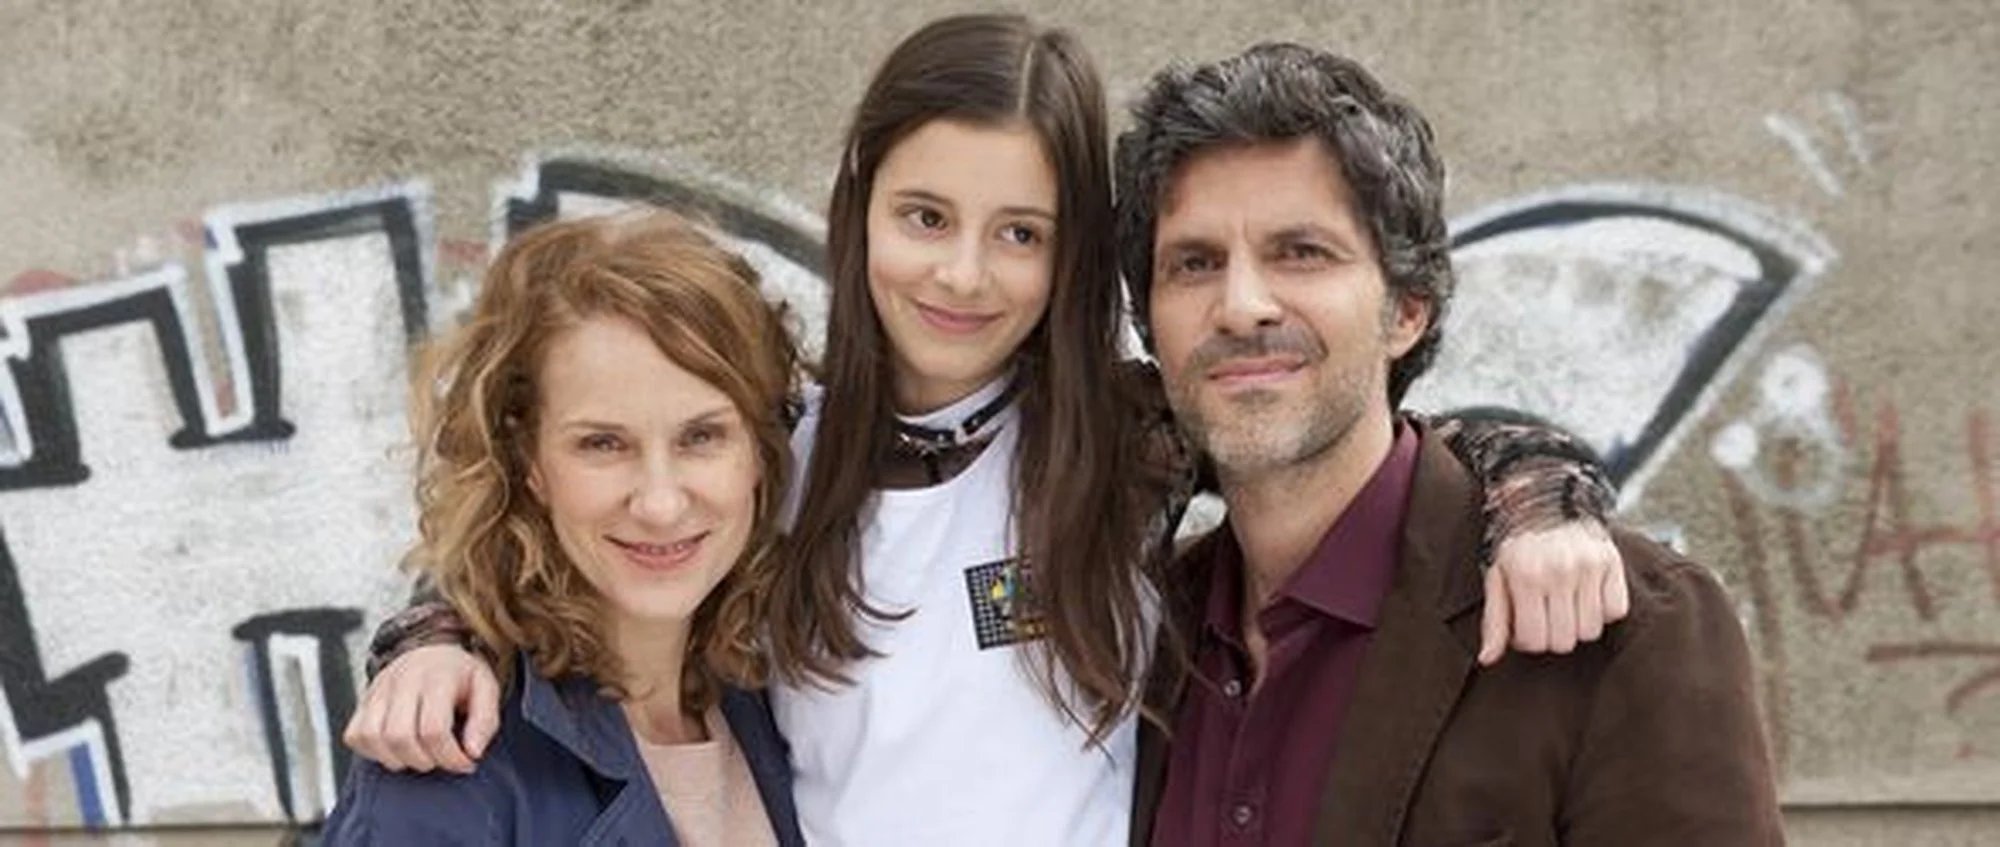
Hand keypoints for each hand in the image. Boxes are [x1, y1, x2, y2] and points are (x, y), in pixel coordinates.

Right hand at [341, 644, 500, 772]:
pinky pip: (355, 735)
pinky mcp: (362, 701)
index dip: (450, 757)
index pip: (433, 729)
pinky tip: (398, 751)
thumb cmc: (462, 678)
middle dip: (424, 761)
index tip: (466, 764)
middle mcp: (402, 679)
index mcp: (437, 676)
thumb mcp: (487, 690)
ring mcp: (377, 689)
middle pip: (399, 736)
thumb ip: (485, 721)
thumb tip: (472, 753)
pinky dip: (374, 753)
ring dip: (398, 760)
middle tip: (441, 759)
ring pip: (372, 738)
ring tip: (421, 757)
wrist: (432, 653)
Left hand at [1478, 523, 1630, 664]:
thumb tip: (1487, 659)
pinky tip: (1588, 595)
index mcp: (1526, 576)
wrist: (1548, 502)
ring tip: (1566, 605)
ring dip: (1578, 626)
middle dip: (1552, 636)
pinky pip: (1616, 612)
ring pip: (1591, 631)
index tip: (1527, 625)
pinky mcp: (1612, 563)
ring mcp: (1588, 567)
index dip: (1528, 640)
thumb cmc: (1519, 547)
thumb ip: (1494, 621)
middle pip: (1564, 641)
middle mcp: (1559, 572)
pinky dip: (1604, 610)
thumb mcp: (1496, 578)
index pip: (1534, 641)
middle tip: (1546, 616)